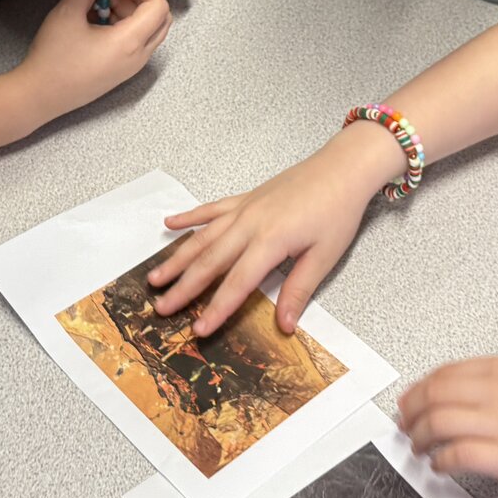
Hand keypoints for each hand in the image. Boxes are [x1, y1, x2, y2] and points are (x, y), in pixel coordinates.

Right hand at [17, 0, 171, 119]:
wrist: (41, 95)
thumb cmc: (53, 56)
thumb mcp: (67, 13)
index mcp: (129, 42)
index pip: (158, 6)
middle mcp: (138, 57)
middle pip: (162, 20)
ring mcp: (132, 68)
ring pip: (151, 32)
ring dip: (136, 11)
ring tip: (108, 0)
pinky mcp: (122, 73)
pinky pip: (139, 44)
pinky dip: (130, 25)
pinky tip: (104, 18)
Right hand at [145, 124, 406, 336]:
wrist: (342, 168)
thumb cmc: (338, 212)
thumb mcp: (325, 256)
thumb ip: (299, 290)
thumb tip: (284, 326)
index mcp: (270, 241)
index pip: (238, 283)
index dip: (217, 308)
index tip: (198, 330)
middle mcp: (249, 224)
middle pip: (210, 261)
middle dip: (184, 288)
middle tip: (160, 309)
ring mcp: (244, 209)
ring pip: (203, 237)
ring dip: (178, 259)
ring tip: (155, 278)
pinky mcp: (245, 198)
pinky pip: (211, 209)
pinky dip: (189, 217)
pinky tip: (169, 223)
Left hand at [397, 357, 497, 497]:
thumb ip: (496, 387)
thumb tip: (455, 397)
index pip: (443, 373)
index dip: (418, 390)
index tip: (409, 402)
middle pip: (433, 396)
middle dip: (410, 413)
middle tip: (404, 426)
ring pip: (437, 424)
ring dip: (419, 439)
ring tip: (419, 449)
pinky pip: (455, 456)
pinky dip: (439, 463)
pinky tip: (440, 468)